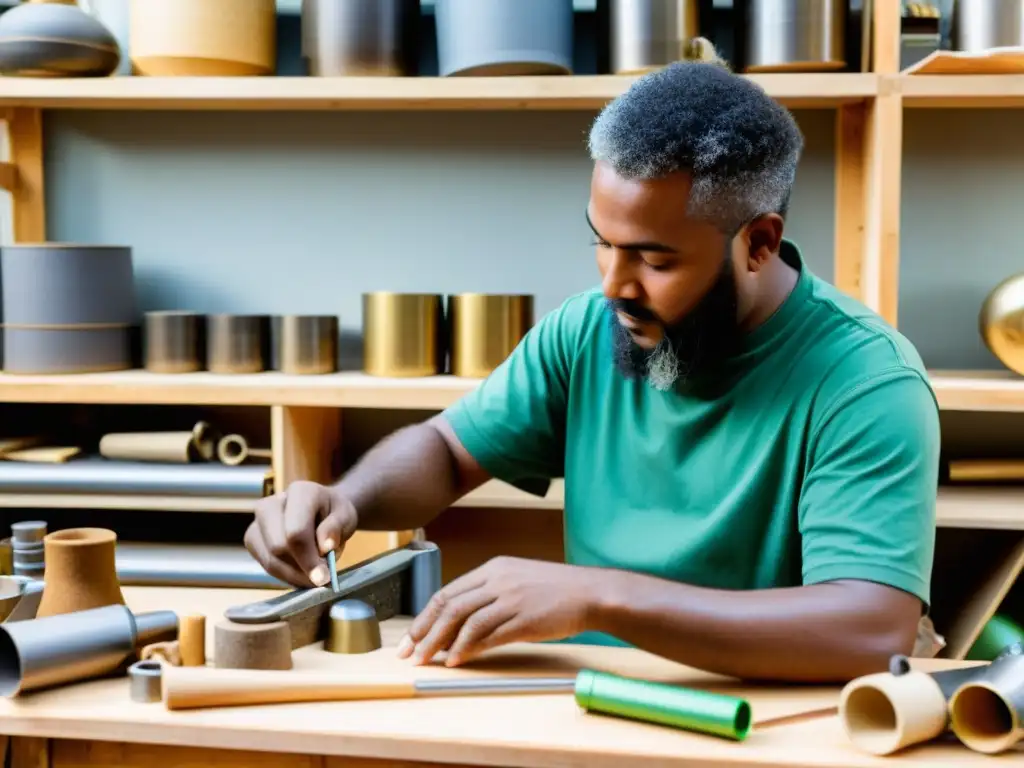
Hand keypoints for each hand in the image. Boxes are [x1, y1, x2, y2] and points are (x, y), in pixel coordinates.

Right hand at [244, 481, 357, 587]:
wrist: (321, 511)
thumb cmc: (334, 514)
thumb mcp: (346, 516)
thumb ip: (337, 528)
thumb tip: (325, 547)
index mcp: (299, 492)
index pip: (296, 531)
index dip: (308, 558)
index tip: (324, 578)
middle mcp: (270, 503)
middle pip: (278, 547)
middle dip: (301, 569)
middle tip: (323, 578)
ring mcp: (257, 521)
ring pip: (269, 560)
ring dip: (294, 576)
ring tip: (315, 577)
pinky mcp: (252, 539)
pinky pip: (265, 565)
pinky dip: (286, 576)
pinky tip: (302, 574)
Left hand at [397, 556, 598, 666]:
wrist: (591, 593)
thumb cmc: (556, 591)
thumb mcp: (517, 581)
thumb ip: (489, 594)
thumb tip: (458, 621)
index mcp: (493, 569)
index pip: (448, 592)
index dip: (425, 616)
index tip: (411, 636)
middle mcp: (498, 580)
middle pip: (449, 606)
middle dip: (424, 631)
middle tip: (409, 652)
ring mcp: (511, 599)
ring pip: (464, 620)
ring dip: (441, 643)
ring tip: (428, 660)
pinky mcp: (524, 619)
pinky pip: (488, 635)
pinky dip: (468, 649)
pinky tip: (457, 660)